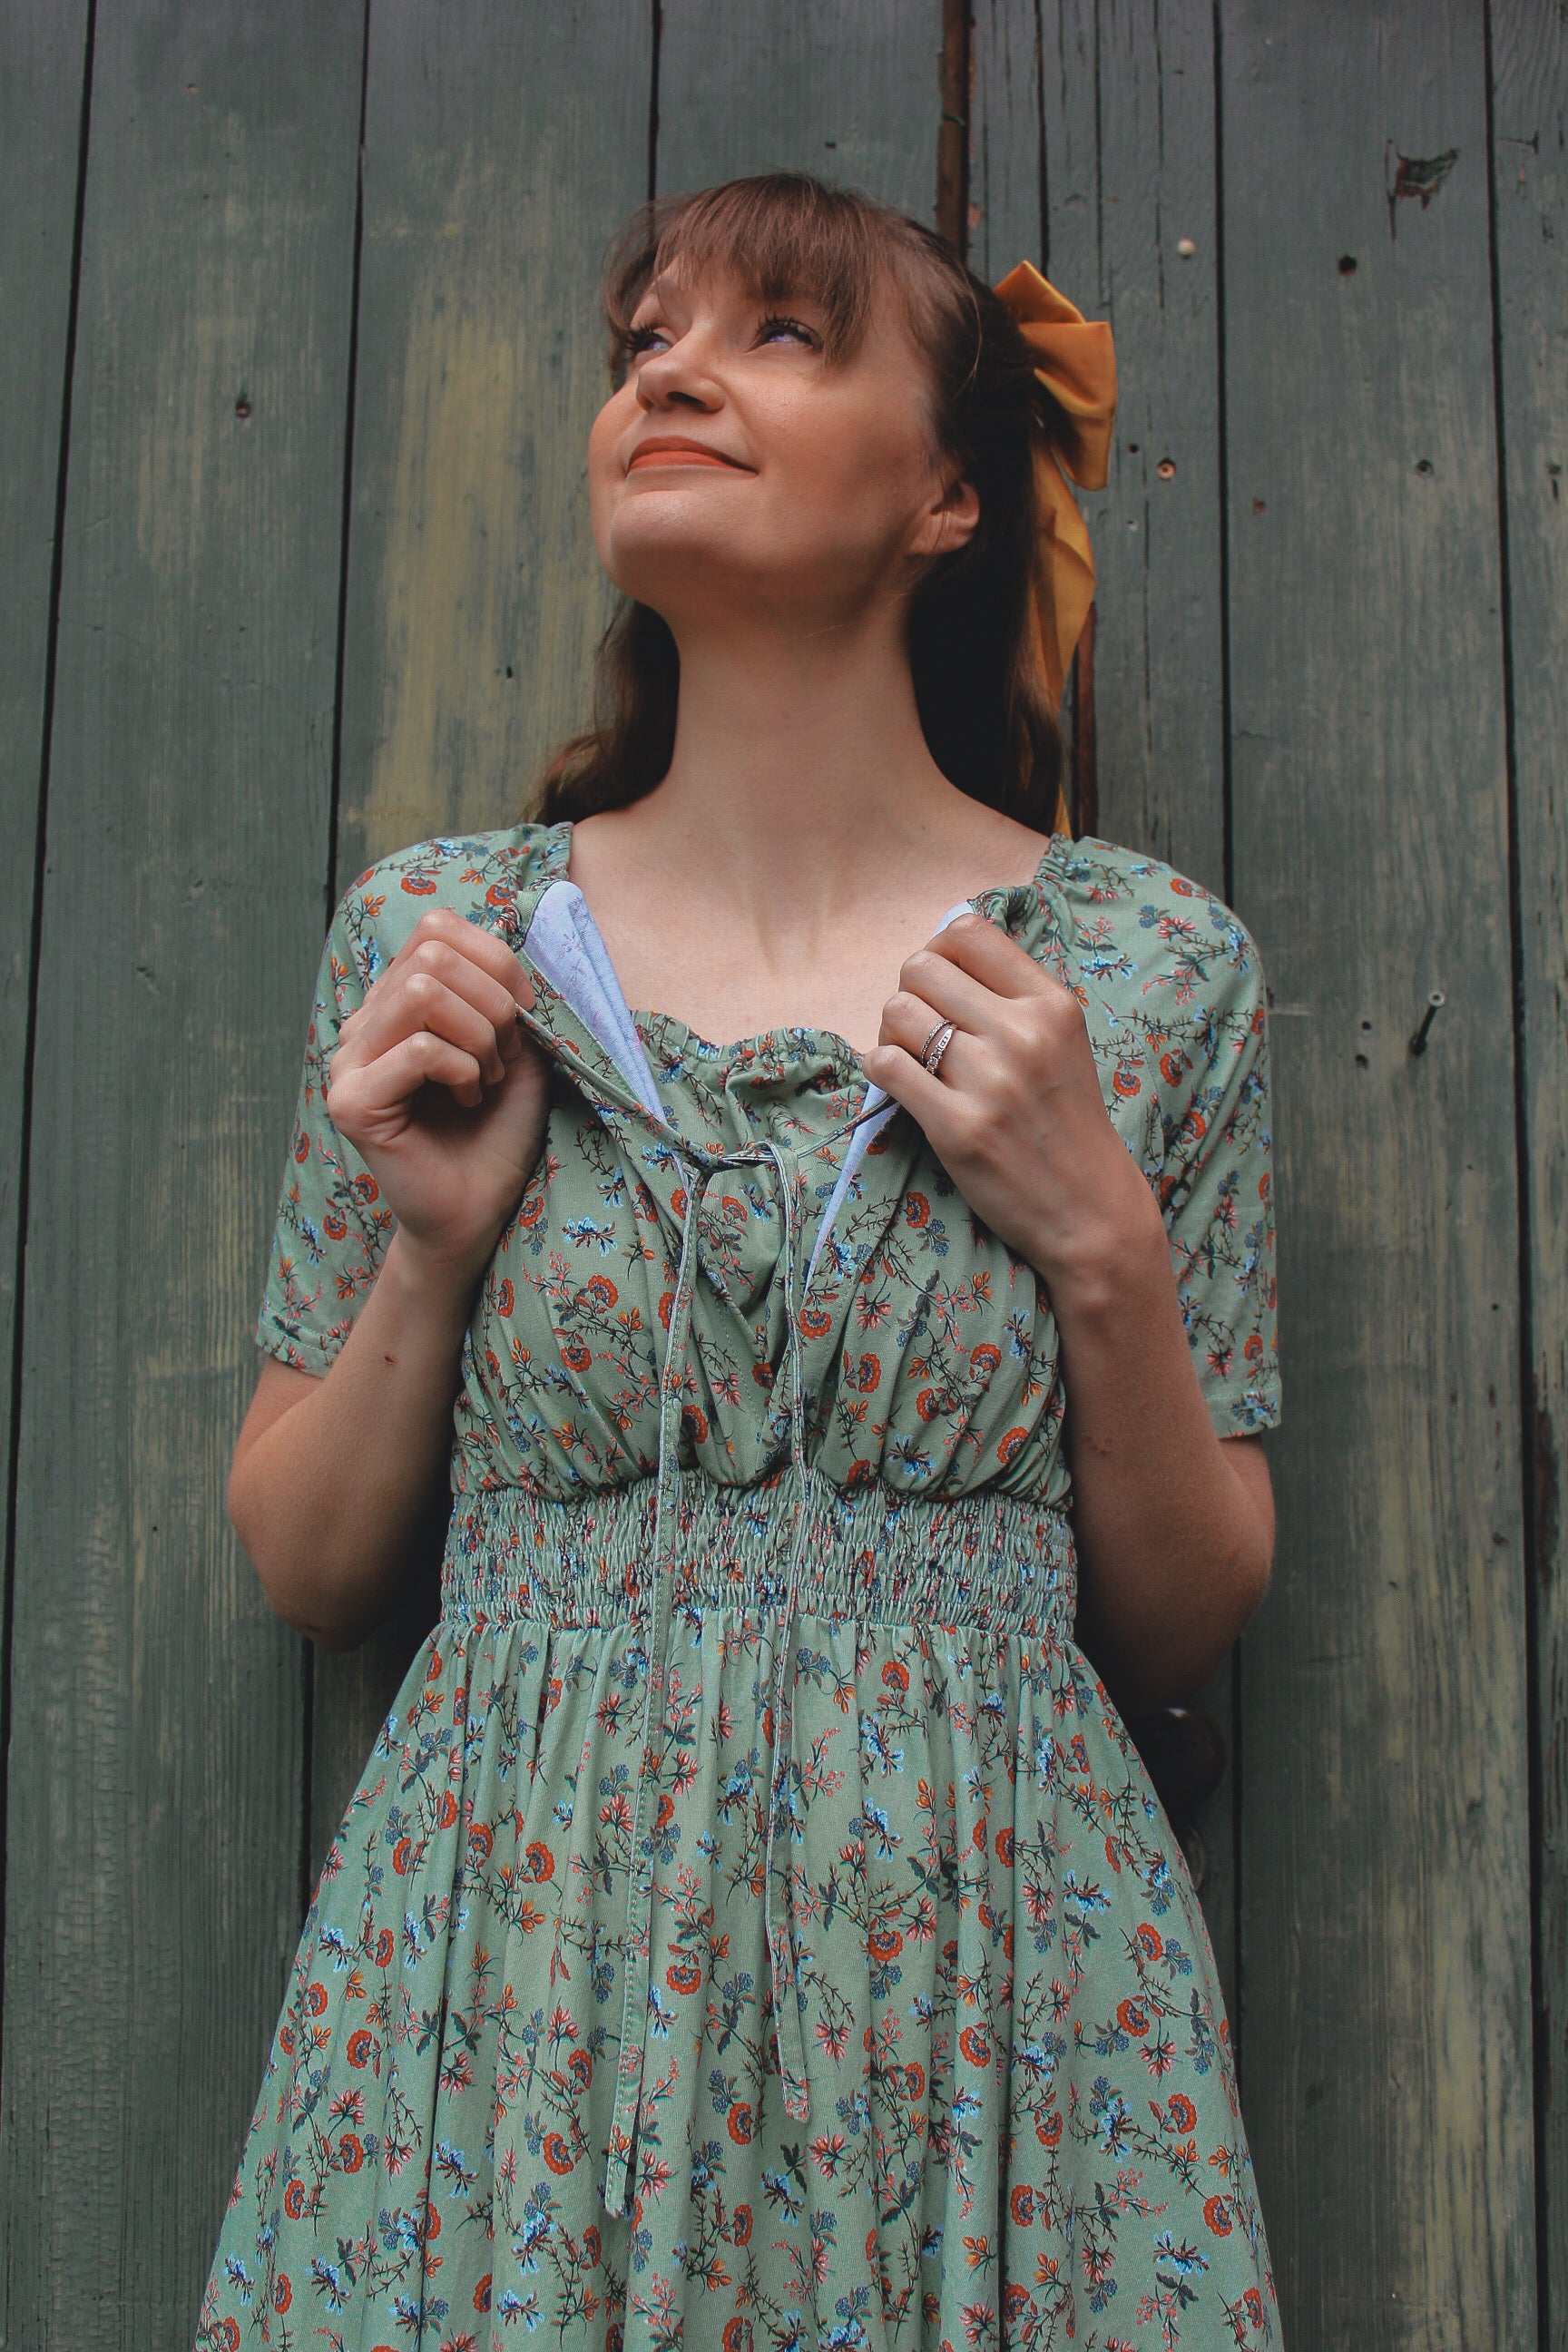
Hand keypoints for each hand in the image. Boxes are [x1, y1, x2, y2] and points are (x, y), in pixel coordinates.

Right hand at [324, 907, 549, 1282]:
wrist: (478, 1210)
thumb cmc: (496, 1130)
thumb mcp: (514, 1045)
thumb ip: (504, 989)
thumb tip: (506, 945)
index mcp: (394, 1001)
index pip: (436, 928)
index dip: (494, 964)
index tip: (514, 1025)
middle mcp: (362, 1023)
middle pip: (432, 952)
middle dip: (492, 1002)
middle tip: (502, 1057)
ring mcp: (348, 1061)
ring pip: (423, 991)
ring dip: (478, 1034)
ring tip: (486, 1078)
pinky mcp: (352, 1102)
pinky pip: (419, 1049)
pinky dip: (462, 1069)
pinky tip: (468, 1100)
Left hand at [860, 913, 1165, 1294]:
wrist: (1091, 1210)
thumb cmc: (1068, 1123)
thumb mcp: (1062, 1042)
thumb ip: (1013, 996)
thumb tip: (942, 952)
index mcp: (1051, 1004)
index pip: (968, 931)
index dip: (938, 951)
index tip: (941, 985)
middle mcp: (1022, 1033)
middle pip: (921, 967)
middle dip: (910, 994)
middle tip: (920, 1029)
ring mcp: (989, 1081)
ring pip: (897, 1013)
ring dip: (891, 1033)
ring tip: (911, 1060)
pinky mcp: (958, 1127)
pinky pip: (886, 1066)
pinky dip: (880, 1069)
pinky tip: (900, 1085)